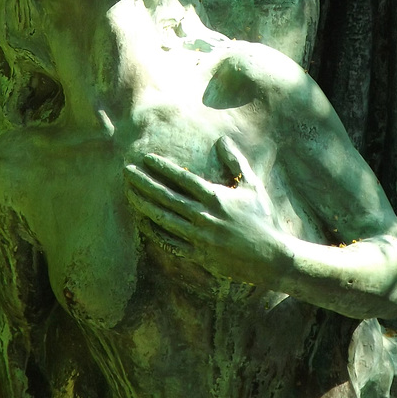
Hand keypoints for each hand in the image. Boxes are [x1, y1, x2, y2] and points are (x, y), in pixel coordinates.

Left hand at [124, 136, 291, 284]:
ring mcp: (198, 237)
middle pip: (166, 197)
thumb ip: (236, 162)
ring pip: (163, 219)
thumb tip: (222, 139)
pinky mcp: (198, 254)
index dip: (162, 167)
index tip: (146, 158)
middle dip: (144, 182)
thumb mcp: (252, 187)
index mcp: (215, 198)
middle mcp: (203, 216)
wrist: (270, 258)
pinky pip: (170, 242)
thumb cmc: (262, 219)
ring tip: (128, 193)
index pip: (182, 178)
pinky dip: (155, 232)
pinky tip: (144, 222)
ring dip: (143, 205)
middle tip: (126, 171)